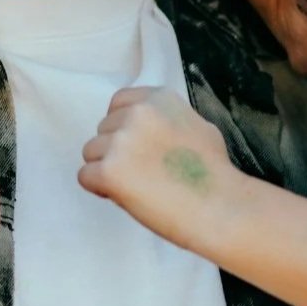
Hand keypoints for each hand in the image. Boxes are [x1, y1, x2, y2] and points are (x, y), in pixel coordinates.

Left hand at [77, 86, 242, 252]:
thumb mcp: (197, 126)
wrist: (220, 207)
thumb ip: (166, 121)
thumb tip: (149, 131)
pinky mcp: (110, 170)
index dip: (124, 129)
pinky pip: (85, 177)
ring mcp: (121, 141)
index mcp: (158, 99)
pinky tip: (126, 197)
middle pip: (103, 130)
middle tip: (144, 174)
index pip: (118, 104)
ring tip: (139, 187)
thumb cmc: (215, 174)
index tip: (138, 148)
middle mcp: (137, 113)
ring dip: (108, 171)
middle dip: (116, 152)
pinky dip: (100, 190)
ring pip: (91, 153)